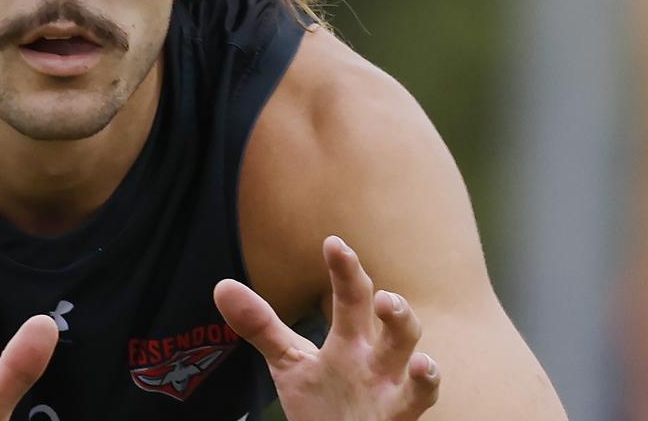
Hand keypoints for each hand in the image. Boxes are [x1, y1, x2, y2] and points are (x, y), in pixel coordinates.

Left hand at [214, 236, 439, 420]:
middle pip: (389, 323)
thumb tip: (221, 286)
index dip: (344, 270)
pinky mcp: (398, 415)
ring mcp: (390, 386)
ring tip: (393, 306)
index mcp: (349, 340)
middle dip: (389, 305)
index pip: (349, 297)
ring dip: (405, 330)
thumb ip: (260, 325)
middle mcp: (374, 357)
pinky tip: (421, 365)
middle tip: (380, 292)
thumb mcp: (288, 362)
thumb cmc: (321, 401)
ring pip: (409, 354)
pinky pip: (420, 397)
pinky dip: (425, 383)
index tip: (334, 242)